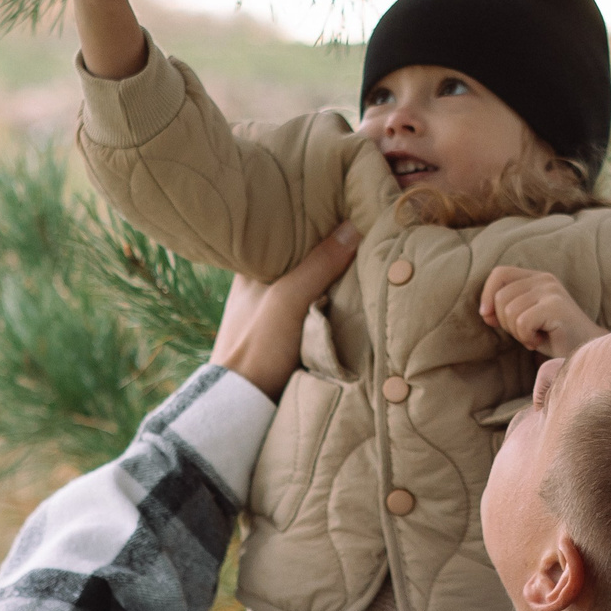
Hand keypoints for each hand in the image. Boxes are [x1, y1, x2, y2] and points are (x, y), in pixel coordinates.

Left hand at [210, 223, 360, 399]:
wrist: (245, 403)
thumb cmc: (258, 346)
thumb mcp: (289, 299)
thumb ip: (318, 265)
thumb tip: (353, 227)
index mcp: (250, 268)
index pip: (285, 233)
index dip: (313, 220)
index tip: (343, 207)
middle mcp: (260, 284)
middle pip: (301, 257)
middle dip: (328, 247)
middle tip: (363, 229)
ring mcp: (272, 310)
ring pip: (309, 282)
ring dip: (332, 277)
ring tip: (366, 257)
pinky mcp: (285, 334)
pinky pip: (315, 306)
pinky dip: (331, 300)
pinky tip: (352, 294)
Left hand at [480, 266, 603, 358]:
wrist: (584, 350)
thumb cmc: (552, 336)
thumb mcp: (524, 318)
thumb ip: (505, 309)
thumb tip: (485, 311)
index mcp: (536, 277)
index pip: (499, 273)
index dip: (487, 295)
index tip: (489, 318)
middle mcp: (544, 279)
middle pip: (501, 297)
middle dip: (505, 322)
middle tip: (525, 333)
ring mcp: (551, 291)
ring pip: (510, 311)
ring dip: (517, 332)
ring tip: (534, 336)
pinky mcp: (555, 307)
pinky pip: (522, 323)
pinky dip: (526, 338)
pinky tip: (540, 340)